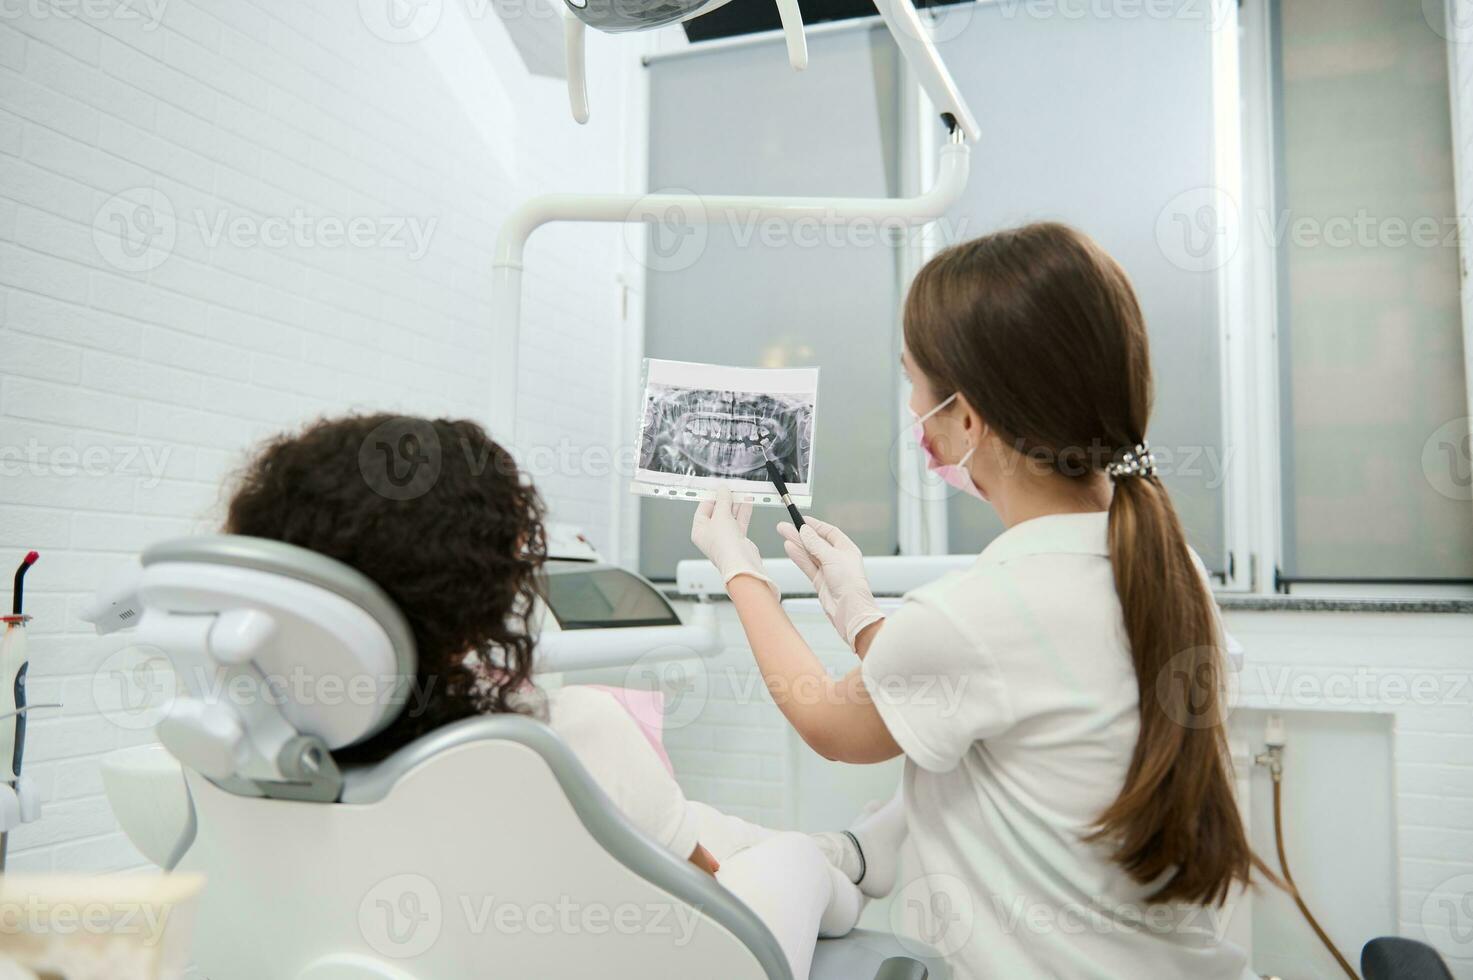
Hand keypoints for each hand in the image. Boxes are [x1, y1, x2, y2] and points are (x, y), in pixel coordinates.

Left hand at [691, 488, 779, 598]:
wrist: (741, 562)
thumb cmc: (724, 546)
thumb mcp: (721, 515)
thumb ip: (723, 500)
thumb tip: (722, 490)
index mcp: (699, 530)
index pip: (703, 508)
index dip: (712, 497)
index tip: (719, 488)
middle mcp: (710, 534)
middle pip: (717, 512)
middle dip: (726, 500)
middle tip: (732, 489)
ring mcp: (724, 537)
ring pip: (730, 516)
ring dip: (736, 505)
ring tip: (742, 493)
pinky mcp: (737, 539)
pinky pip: (739, 522)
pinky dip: (743, 512)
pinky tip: (748, 503)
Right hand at [776, 516, 883, 650]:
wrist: (849, 609)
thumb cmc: (850, 584)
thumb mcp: (832, 557)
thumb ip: (816, 544)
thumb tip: (805, 531)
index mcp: (847, 549)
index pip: (829, 532)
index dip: (816, 526)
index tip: (803, 520)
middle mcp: (838, 559)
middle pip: (817, 542)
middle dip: (801, 534)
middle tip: (786, 526)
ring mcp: (828, 570)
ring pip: (809, 553)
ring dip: (797, 543)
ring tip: (783, 533)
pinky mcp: (820, 581)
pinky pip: (807, 565)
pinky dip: (798, 556)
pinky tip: (789, 548)